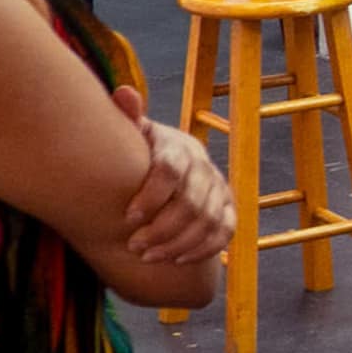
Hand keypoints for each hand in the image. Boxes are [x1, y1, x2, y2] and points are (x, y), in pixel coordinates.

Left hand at [109, 85, 232, 266]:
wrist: (172, 168)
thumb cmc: (144, 153)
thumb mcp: (136, 135)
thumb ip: (129, 118)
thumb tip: (123, 92)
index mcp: (180, 149)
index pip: (172, 171)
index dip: (151, 195)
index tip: (128, 217)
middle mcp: (205, 168)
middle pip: (191, 202)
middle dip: (161, 228)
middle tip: (134, 246)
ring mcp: (220, 189)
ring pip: (208, 221)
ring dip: (177, 243)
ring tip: (148, 256)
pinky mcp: (228, 209)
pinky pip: (225, 232)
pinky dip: (203, 249)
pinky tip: (177, 260)